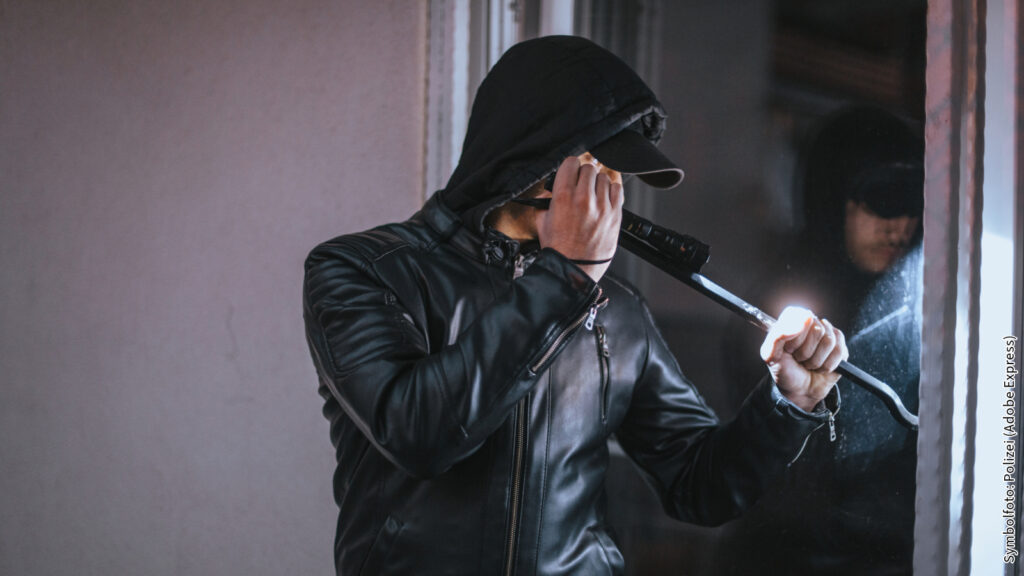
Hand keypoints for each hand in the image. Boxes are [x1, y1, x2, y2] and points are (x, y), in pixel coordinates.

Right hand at [535, 156, 623, 281]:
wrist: (574, 269)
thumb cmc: (559, 249)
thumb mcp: (541, 221)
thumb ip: (545, 201)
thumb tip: (549, 191)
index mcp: (563, 197)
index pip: (571, 163)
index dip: (569, 167)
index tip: (570, 173)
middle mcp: (584, 199)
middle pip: (588, 168)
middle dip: (583, 176)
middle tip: (580, 187)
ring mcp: (602, 206)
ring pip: (603, 177)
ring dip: (597, 184)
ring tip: (591, 196)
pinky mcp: (615, 215)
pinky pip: (617, 189)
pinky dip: (610, 191)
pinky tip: (603, 199)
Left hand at [760, 306, 847, 411]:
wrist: (798, 390)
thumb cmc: (784, 370)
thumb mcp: (770, 355)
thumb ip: (780, 334)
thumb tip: (806, 316)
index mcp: (792, 319)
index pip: (800, 317)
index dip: (795, 338)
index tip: (788, 349)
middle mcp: (811, 323)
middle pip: (817, 330)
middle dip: (805, 352)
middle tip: (799, 358)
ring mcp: (827, 334)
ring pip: (829, 341)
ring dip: (816, 361)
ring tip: (808, 363)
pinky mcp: (840, 347)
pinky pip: (839, 352)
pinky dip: (827, 365)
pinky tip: (820, 368)